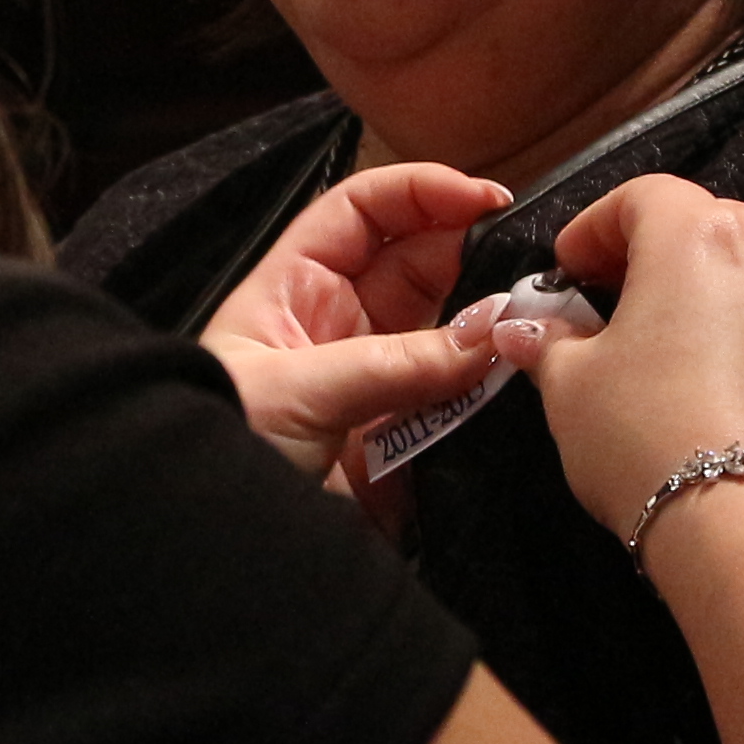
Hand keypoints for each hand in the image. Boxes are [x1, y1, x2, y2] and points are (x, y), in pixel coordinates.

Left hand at [203, 160, 510, 478]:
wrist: (214, 552)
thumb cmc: (219, 450)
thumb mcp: (296, 390)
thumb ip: (396, 363)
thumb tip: (488, 334)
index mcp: (293, 289)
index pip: (361, 211)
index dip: (419, 191)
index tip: (482, 197)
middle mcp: (337, 326)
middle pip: (417, 263)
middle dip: (471, 253)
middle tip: (524, 261)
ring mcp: (375, 382)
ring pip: (449, 332)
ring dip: (488, 325)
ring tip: (528, 323)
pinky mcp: (402, 441)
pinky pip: (458, 400)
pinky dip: (490, 389)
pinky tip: (518, 378)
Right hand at [524, 175, 743, 546]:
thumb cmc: (649, 437)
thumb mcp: (572, 392)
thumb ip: (550, 346)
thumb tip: (526, 330)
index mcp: (701, 239)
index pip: (645, 196)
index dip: (598, 225)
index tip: (569, 269)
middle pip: (713, 226)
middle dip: (662, 254)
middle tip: (619, 302)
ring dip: (717, 302)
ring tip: (676, 357)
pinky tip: (729, 407)